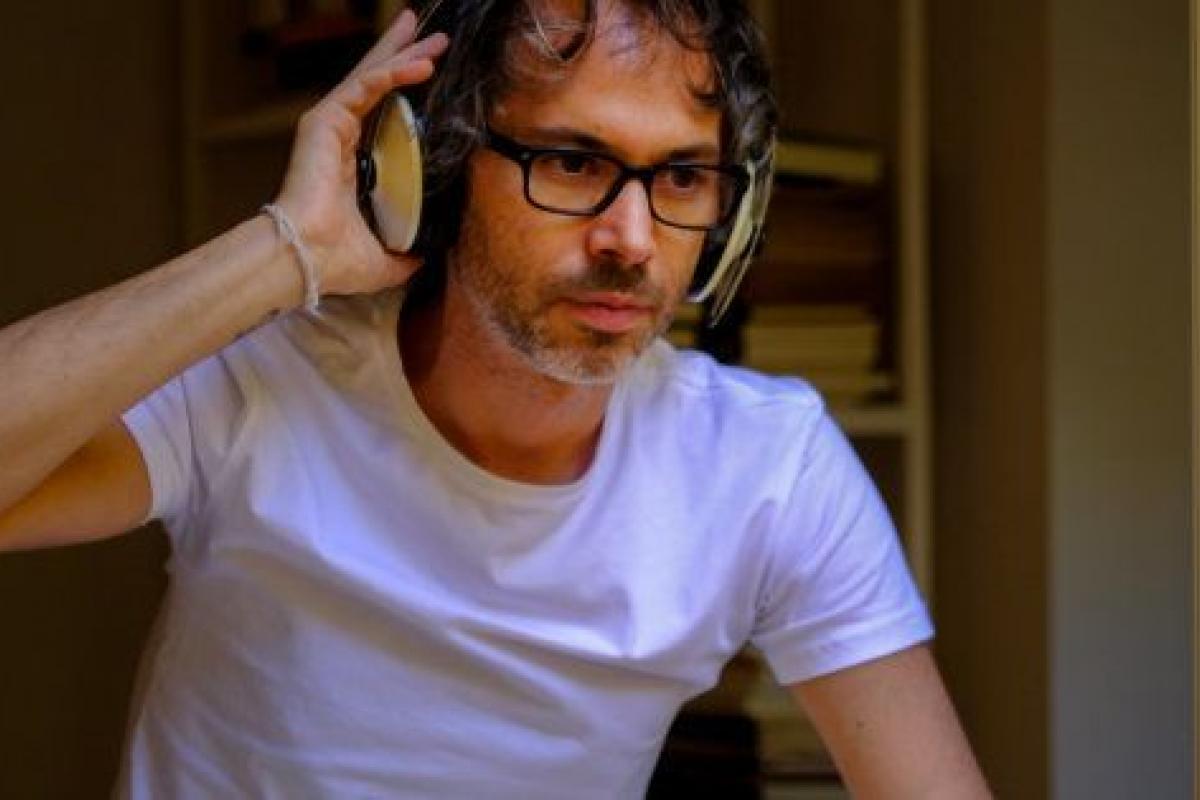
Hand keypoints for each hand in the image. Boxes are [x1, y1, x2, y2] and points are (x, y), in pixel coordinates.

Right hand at [273, 9, 448, 298]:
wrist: (308, 257)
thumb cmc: (335, 261)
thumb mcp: (385, 259)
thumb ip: (404, 255)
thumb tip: (425, 257)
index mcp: (352, 164)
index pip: (382, 115)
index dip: (403, 91)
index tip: (429, 71)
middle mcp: (339, 139)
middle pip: (377, 84)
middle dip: (405, 54)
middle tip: (435, 35)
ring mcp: (330, 126)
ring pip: (372, 77)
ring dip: (403, 52)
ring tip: (432, 33)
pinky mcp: (325, 120)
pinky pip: (366, 86)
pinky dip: (394, 72)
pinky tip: (421, 64)